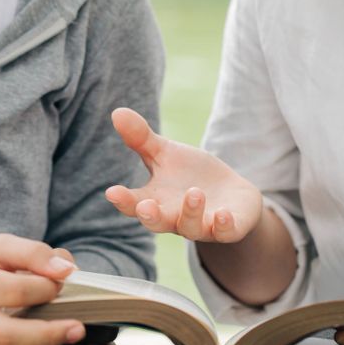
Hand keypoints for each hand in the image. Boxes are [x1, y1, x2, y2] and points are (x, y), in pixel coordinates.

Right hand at [107, 108, 262, 242]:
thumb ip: (141, 138)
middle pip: (158, 223)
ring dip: (191, 212)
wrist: (231, 193)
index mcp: (155, 200)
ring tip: (195, 193)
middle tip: (145, 207)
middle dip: (151, 217)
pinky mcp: (229, 228)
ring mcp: (202, 225)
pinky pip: (225, 233)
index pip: (134, 204)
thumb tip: (117, 112)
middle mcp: (175, 218)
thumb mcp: (166, 154)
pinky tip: (223, 214)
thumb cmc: (191, 174)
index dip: (123, 200)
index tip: (112, 192)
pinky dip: (223, 226)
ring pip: (191, 227)